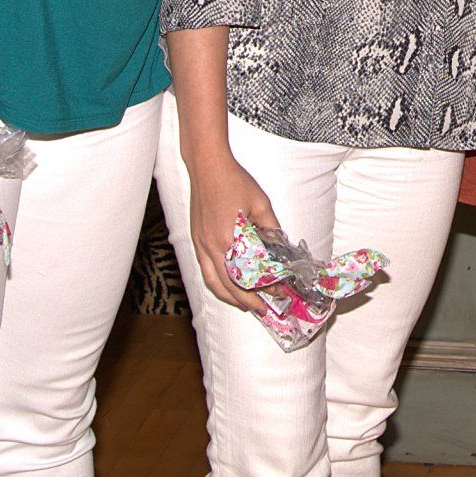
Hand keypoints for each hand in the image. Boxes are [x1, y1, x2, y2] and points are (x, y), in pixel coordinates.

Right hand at [185, 150, 281, 312]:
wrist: (207, 167)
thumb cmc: (234, 182)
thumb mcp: (260, 203)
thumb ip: (270, 227)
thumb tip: (281, 245)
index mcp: (228, 240)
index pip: (246, 275)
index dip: (261, 289)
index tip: (277, 294)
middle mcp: (211, 247)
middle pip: (227, 286)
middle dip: (245, 301)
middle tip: (261, 309)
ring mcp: (200, 244)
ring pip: (211, 281)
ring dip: (227, 296)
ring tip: (243, 304)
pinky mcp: (195, 239)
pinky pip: (204, 269)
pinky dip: (215, 282)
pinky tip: (225, 284)